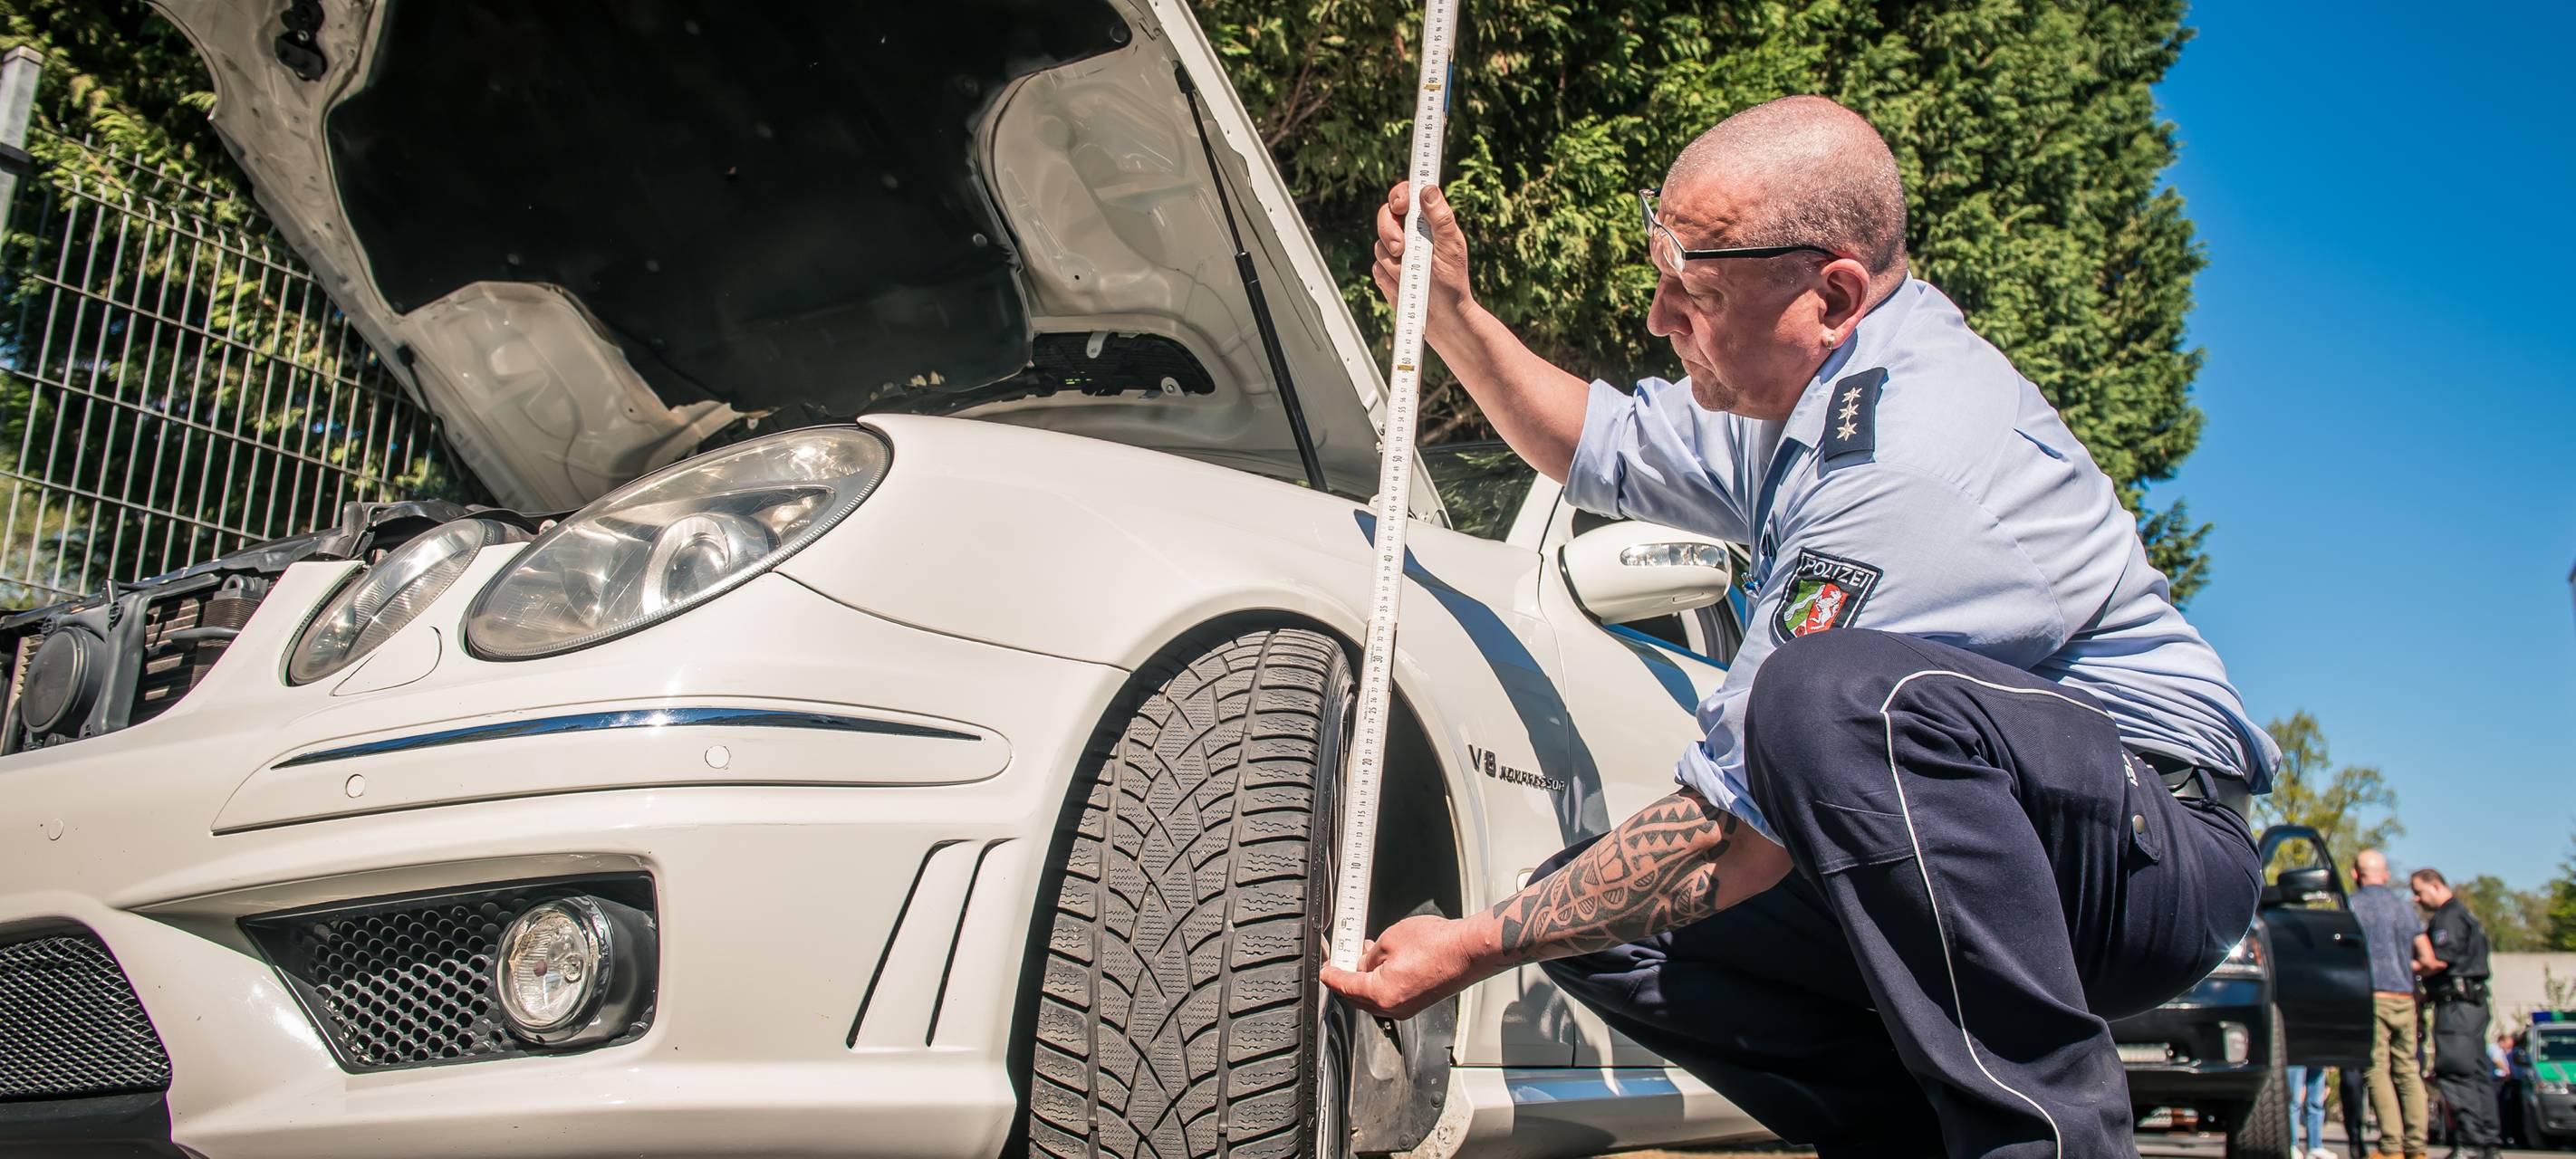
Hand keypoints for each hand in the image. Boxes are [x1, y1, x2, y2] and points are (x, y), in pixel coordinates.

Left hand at [1318, 913, 1492, 1019]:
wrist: (1468, 952)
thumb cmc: (1436, 945)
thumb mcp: (1390, 940)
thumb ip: (1369, 955)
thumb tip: (1363, 963)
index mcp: (1380, 994)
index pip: (1344, 986)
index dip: (1330, 975)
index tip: (1323, 970)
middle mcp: (1393, 1007)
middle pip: (1357, 996)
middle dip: (1346, 978)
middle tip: (1339, 959)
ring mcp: (1407, 1007)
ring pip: (1373, 997)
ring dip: (1365, 978)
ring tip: (1363, 954)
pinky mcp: (1418, 1001)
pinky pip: (1389, 995)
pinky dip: (1381, 981)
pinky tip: (1383, 963)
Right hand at [1372, 182, 1476, 342]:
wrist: (1443, 319)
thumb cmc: (1452, 283)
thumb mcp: (1450, 247)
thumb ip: (1440, 217)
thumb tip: (1428, 189)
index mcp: (1426, 222)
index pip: (1406, 197)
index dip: (1400, 195)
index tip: (1401, 205)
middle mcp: (1409, 234)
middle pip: (1385, 217)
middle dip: (1389, 232)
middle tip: (1401, 248)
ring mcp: (1395, 254)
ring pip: (1379, 246)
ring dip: (1395, 264)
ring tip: (1414, 277)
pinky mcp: (1386, 273)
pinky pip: (1377, 270)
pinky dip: (1391, 281)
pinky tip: (1406, 288)